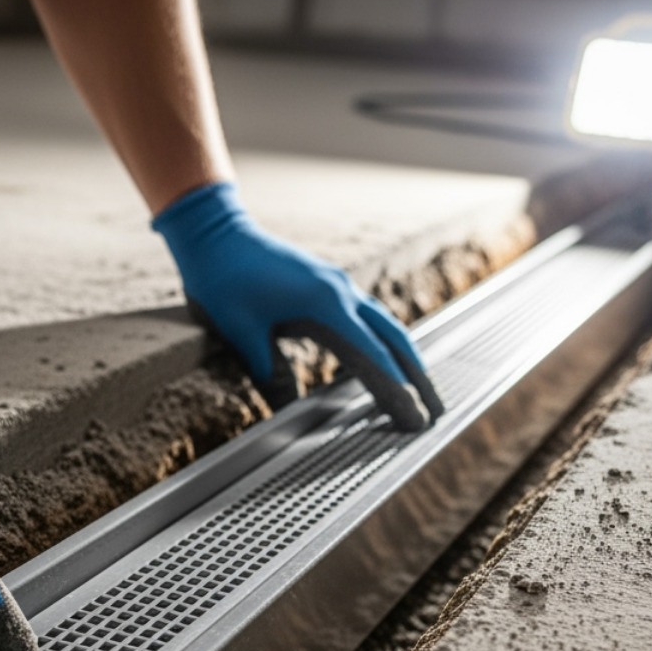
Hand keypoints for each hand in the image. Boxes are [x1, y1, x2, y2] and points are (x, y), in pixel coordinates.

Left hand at [153, 182, 444, 428]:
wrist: (215, 233)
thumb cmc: (222, 280)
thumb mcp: (242, 333)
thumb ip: (271, 374)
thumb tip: (289, 416)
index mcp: (324, 304)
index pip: (371, 356)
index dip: (395, 389)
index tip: (413, 417)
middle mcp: (341, 291)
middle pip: (394, 339)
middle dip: (418, 376)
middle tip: (436, 410)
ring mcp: (338, 284)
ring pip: (386, 325)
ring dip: (406, 358)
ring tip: (421, 390)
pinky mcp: (329, 283)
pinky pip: (369, 316)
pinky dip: (384, 341)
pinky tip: (384, 358)